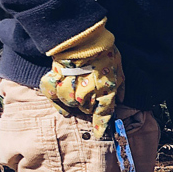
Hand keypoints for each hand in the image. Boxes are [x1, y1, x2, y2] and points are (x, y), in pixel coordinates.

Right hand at [40, 19, 124, 138]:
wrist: (84, 36)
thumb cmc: (104, 51)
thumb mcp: (119, 68)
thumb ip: (119, 86)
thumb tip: (120, 99)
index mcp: (104, 91)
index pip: (103, 115)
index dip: (101, 126)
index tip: (99, 134)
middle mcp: (86, 93)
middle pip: (86, 110)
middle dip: (89, 106)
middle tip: (90, 95)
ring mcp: (70, 87)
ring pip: (70, 104)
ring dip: (74, 101)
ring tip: (77, 93)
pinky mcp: (56, 79)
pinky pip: (52, 95)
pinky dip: (56, 100)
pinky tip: (61, 103)